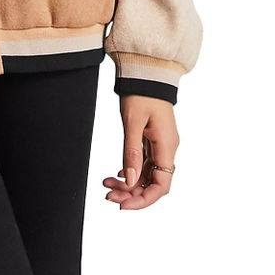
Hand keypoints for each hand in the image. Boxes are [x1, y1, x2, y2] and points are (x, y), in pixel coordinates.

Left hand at [103, 94, 177, 208]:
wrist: (146, 70)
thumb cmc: (141, 92)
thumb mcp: (133, 122)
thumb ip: (131, 152)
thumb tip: (130, 181)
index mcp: (167, 146)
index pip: (162, 186)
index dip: (144, 200)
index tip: (123, 204)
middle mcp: (167, 148)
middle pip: (152, 183)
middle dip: (131, 193)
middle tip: (108, 194)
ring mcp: (160, 143)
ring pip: (147, 173)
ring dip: (129, 182)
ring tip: (107, 183)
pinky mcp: (153, 138)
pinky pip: (145, 162)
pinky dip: (131, 169)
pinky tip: (118, 172)